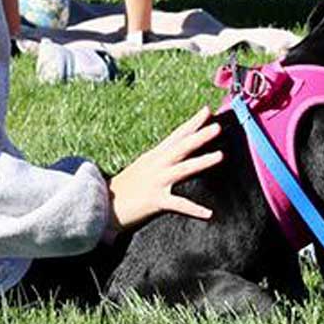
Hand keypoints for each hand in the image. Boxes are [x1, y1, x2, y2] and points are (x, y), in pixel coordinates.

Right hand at [108, 106, 222, 230]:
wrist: (103, 204)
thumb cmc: (126, 186)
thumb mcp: (144, 166)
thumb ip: (162, 158)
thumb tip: (178, 152)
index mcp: (156, 155)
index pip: (177, 135)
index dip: (192, 123)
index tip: (207, 110)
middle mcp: (157, 165)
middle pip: (181, 147)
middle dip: (200, 136)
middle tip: (218, 127)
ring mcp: (156, 182)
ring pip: (183, 169)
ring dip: (202, 162)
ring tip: (220, 155)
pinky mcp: (154, 200)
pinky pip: (178, 204)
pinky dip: (194, 209)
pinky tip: (209, 213)